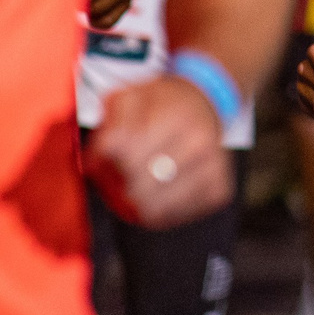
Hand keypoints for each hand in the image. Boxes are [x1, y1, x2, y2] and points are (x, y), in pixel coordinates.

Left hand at [88, 75, 229, 229]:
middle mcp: (199, 143)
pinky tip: (157, 192)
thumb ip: (108, 125)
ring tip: (134, 186)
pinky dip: (159, 212)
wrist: (206, 101)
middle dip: (118, 185)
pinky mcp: (220, 189)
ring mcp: (213, 169)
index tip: (103, 157)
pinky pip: (176, 217)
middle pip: (139, 188)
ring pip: (157, 209)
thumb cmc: (161, 101)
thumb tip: (94, 163)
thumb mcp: (129, 96)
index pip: (127, 157)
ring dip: (136, 203)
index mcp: (176, 116)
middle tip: (116, 175)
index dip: (104, 162)